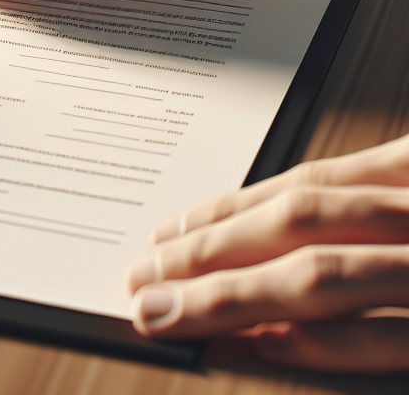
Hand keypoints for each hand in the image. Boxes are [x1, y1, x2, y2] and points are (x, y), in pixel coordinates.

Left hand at [125, 134, 408, 372]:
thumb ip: (370, 206)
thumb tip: (268, 232)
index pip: (307, 185)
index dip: (230, 209)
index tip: (169, 232)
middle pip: (298, 223)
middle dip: (212, 249)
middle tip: (145, 273)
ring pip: (325, 274)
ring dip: (238, 294)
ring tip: (173, 309)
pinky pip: (393, 338)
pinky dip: (328, 343)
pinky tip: (268, 344)